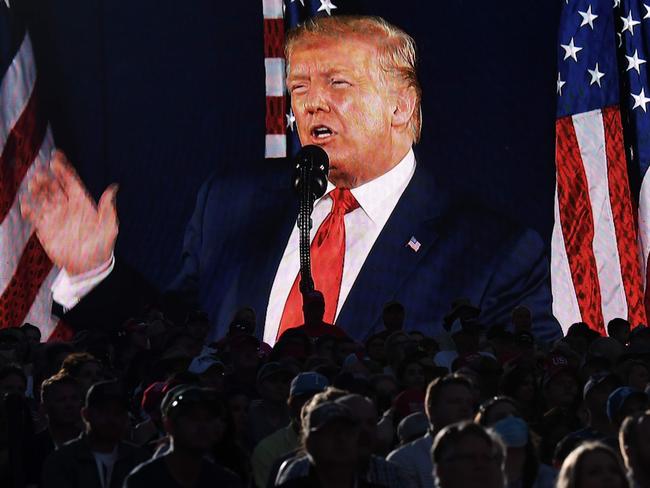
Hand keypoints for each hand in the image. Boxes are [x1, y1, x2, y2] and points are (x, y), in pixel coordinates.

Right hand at [20, 150, 118, 275]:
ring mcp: (55, 216)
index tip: (56, 156)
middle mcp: (67, 206)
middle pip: (54, 187)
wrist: (89, 267)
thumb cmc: (102, 246)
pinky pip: (34, 216)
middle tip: (42, 172)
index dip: (64, 169)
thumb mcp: (110, 226)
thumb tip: (114, 187)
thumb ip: (108, 207)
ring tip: (34, 183)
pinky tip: (26, 204)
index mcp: (82, 202)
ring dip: (37, 189)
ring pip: (43, 197)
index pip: (71, 181)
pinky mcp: (45, 229)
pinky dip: (29, 209)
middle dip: (48, 177)